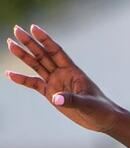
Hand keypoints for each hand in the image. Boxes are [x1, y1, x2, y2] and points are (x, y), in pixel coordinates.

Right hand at [6, 25, 124, 132]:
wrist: (102, 120)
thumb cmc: (100, 109)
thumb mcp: (87, 104)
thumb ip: (72, 100)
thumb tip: (55, 99)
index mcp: (73, 71)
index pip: (56, 51)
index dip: (45, 40)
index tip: (33, 28)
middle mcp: (63, 74)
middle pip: (43, 55)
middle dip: (30, 43)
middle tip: (16, 30)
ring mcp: (56, 83)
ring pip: (37, 66)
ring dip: (24, 56)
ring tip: (10, 43)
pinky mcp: (51, 94)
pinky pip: (34, 84)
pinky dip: (22, 79)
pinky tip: (9, 74)